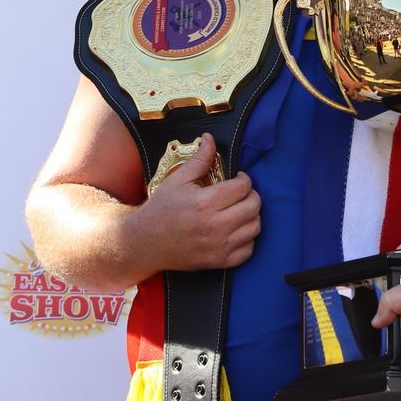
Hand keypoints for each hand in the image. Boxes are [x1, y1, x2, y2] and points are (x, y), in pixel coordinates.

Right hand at [129, 133, 260, 274]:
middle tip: (239, 193)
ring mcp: (218, 247)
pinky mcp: (219, 262)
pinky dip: (247, 239)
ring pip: (255, 227)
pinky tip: (236, 230)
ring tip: (238, 210)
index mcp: (205, 203)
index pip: (243, 187)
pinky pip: (248, 250)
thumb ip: (199, 159)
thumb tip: (210, 138)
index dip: (244, 179)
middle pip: (254, 206)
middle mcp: (215, 226)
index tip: (237, 179)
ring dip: (251, 216)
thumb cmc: (161, 209)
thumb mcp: (177, 180)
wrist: (144, 243)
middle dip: (250, 195)